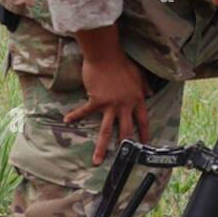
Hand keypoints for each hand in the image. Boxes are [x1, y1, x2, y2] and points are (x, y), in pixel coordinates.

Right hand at [63, 25, 150, 164]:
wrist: (106, 55)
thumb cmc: (122, 62)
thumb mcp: (138, 74)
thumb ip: (144, 86)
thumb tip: (151, 93)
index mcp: (136, 99)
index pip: (142, 120)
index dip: (144, 132)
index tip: (145, 144)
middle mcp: (125, 105)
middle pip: (125, 130)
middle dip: (125, 146)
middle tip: (124, 160)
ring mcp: (110, 104)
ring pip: (106, 130)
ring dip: (101, 147)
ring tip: (97, 161)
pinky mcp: (96, 100)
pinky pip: (84, 111)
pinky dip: (75, 115)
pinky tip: (66, 120)